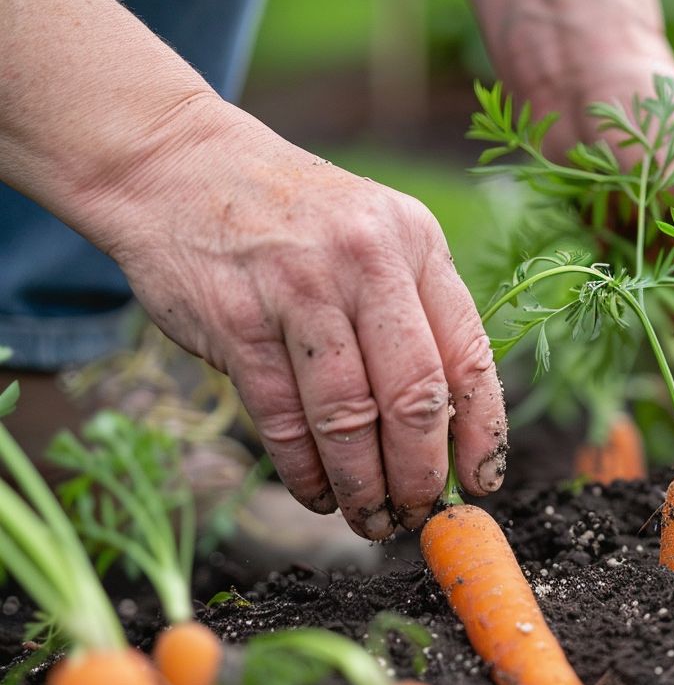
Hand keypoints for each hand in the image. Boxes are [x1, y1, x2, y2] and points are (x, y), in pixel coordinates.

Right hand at [97, 96, 506, 539]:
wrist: (179, 166)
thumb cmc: (297, 222)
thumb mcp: (376, 238)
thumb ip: (415, 317)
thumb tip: (449, 432)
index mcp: (417, 244)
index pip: (470, 356)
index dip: (483, 433)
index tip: (482, 483)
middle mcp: (366, 261)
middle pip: (414, 396)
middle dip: (421, 474)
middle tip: (418, 515)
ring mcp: (298, 289)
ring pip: (347, 418)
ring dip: (362, 486)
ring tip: (369, 518)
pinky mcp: (236, 320)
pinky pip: (282, 418)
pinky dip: (304, 470)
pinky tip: (316, 493)